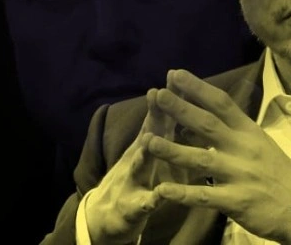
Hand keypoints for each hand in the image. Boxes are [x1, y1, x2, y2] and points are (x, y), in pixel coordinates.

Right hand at [84, 74, 185, 243]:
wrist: (106, 215)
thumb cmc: (137, 177)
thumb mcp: (151, 150)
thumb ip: (165, 128)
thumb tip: (184, 102)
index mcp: (151, 145)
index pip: (163, 117)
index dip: (170, 97)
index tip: (177, 74)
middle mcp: (140, 157)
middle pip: (149, 133)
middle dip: (154, 114)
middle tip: (158, 92)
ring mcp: (134, 181)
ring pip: (141, 166)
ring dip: (145, 152)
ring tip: (149, 139)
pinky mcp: (134, 208)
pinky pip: (144, 204)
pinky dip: (151, 199)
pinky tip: (159, 196)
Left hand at [147, 69, 290, 244]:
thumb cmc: (281, 176)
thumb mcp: (262, 146)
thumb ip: (233, 133)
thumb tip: (200, 120)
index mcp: (250, 132)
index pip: (222, 103)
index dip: (197, 87)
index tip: (175, 74)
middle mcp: (244, 149)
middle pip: (208, 124)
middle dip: (180, 108)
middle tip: (158, 95)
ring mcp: (240, 175)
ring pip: (201, 159)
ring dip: (172, 150)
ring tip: (147, 141)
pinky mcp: (237, 201)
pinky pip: (204, 196)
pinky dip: (183, 193)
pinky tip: (162, 190)